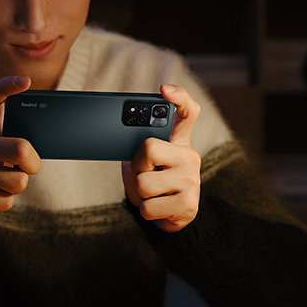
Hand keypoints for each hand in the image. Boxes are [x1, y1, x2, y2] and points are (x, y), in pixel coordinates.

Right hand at [0, 76, 41, 219]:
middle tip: (29, 166)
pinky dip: (5, 200)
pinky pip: (7, 201)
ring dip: (17, 186)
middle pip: (22, 149)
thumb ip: (15, 138)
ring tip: (1, 181)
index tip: (25, 81)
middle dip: (34, 163)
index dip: (8, 87)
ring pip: (19, 182)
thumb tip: (42, 148)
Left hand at [122, 84, 201, 232]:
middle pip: (149, 147)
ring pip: (144, 183)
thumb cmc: (150, 184)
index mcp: (179, 142)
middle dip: (136, 165)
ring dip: (138, 193)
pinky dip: (145, 211)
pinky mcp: (189, 204)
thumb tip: (113, 133)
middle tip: (143, 173)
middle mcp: (190, 156)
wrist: (162, 218)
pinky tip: (157, 208)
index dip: (179, 97)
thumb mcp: (142, 162)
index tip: (164, 89)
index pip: (188, 112)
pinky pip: (148, 206)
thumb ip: (138, 146)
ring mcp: (193, 180)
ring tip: (151, 194)